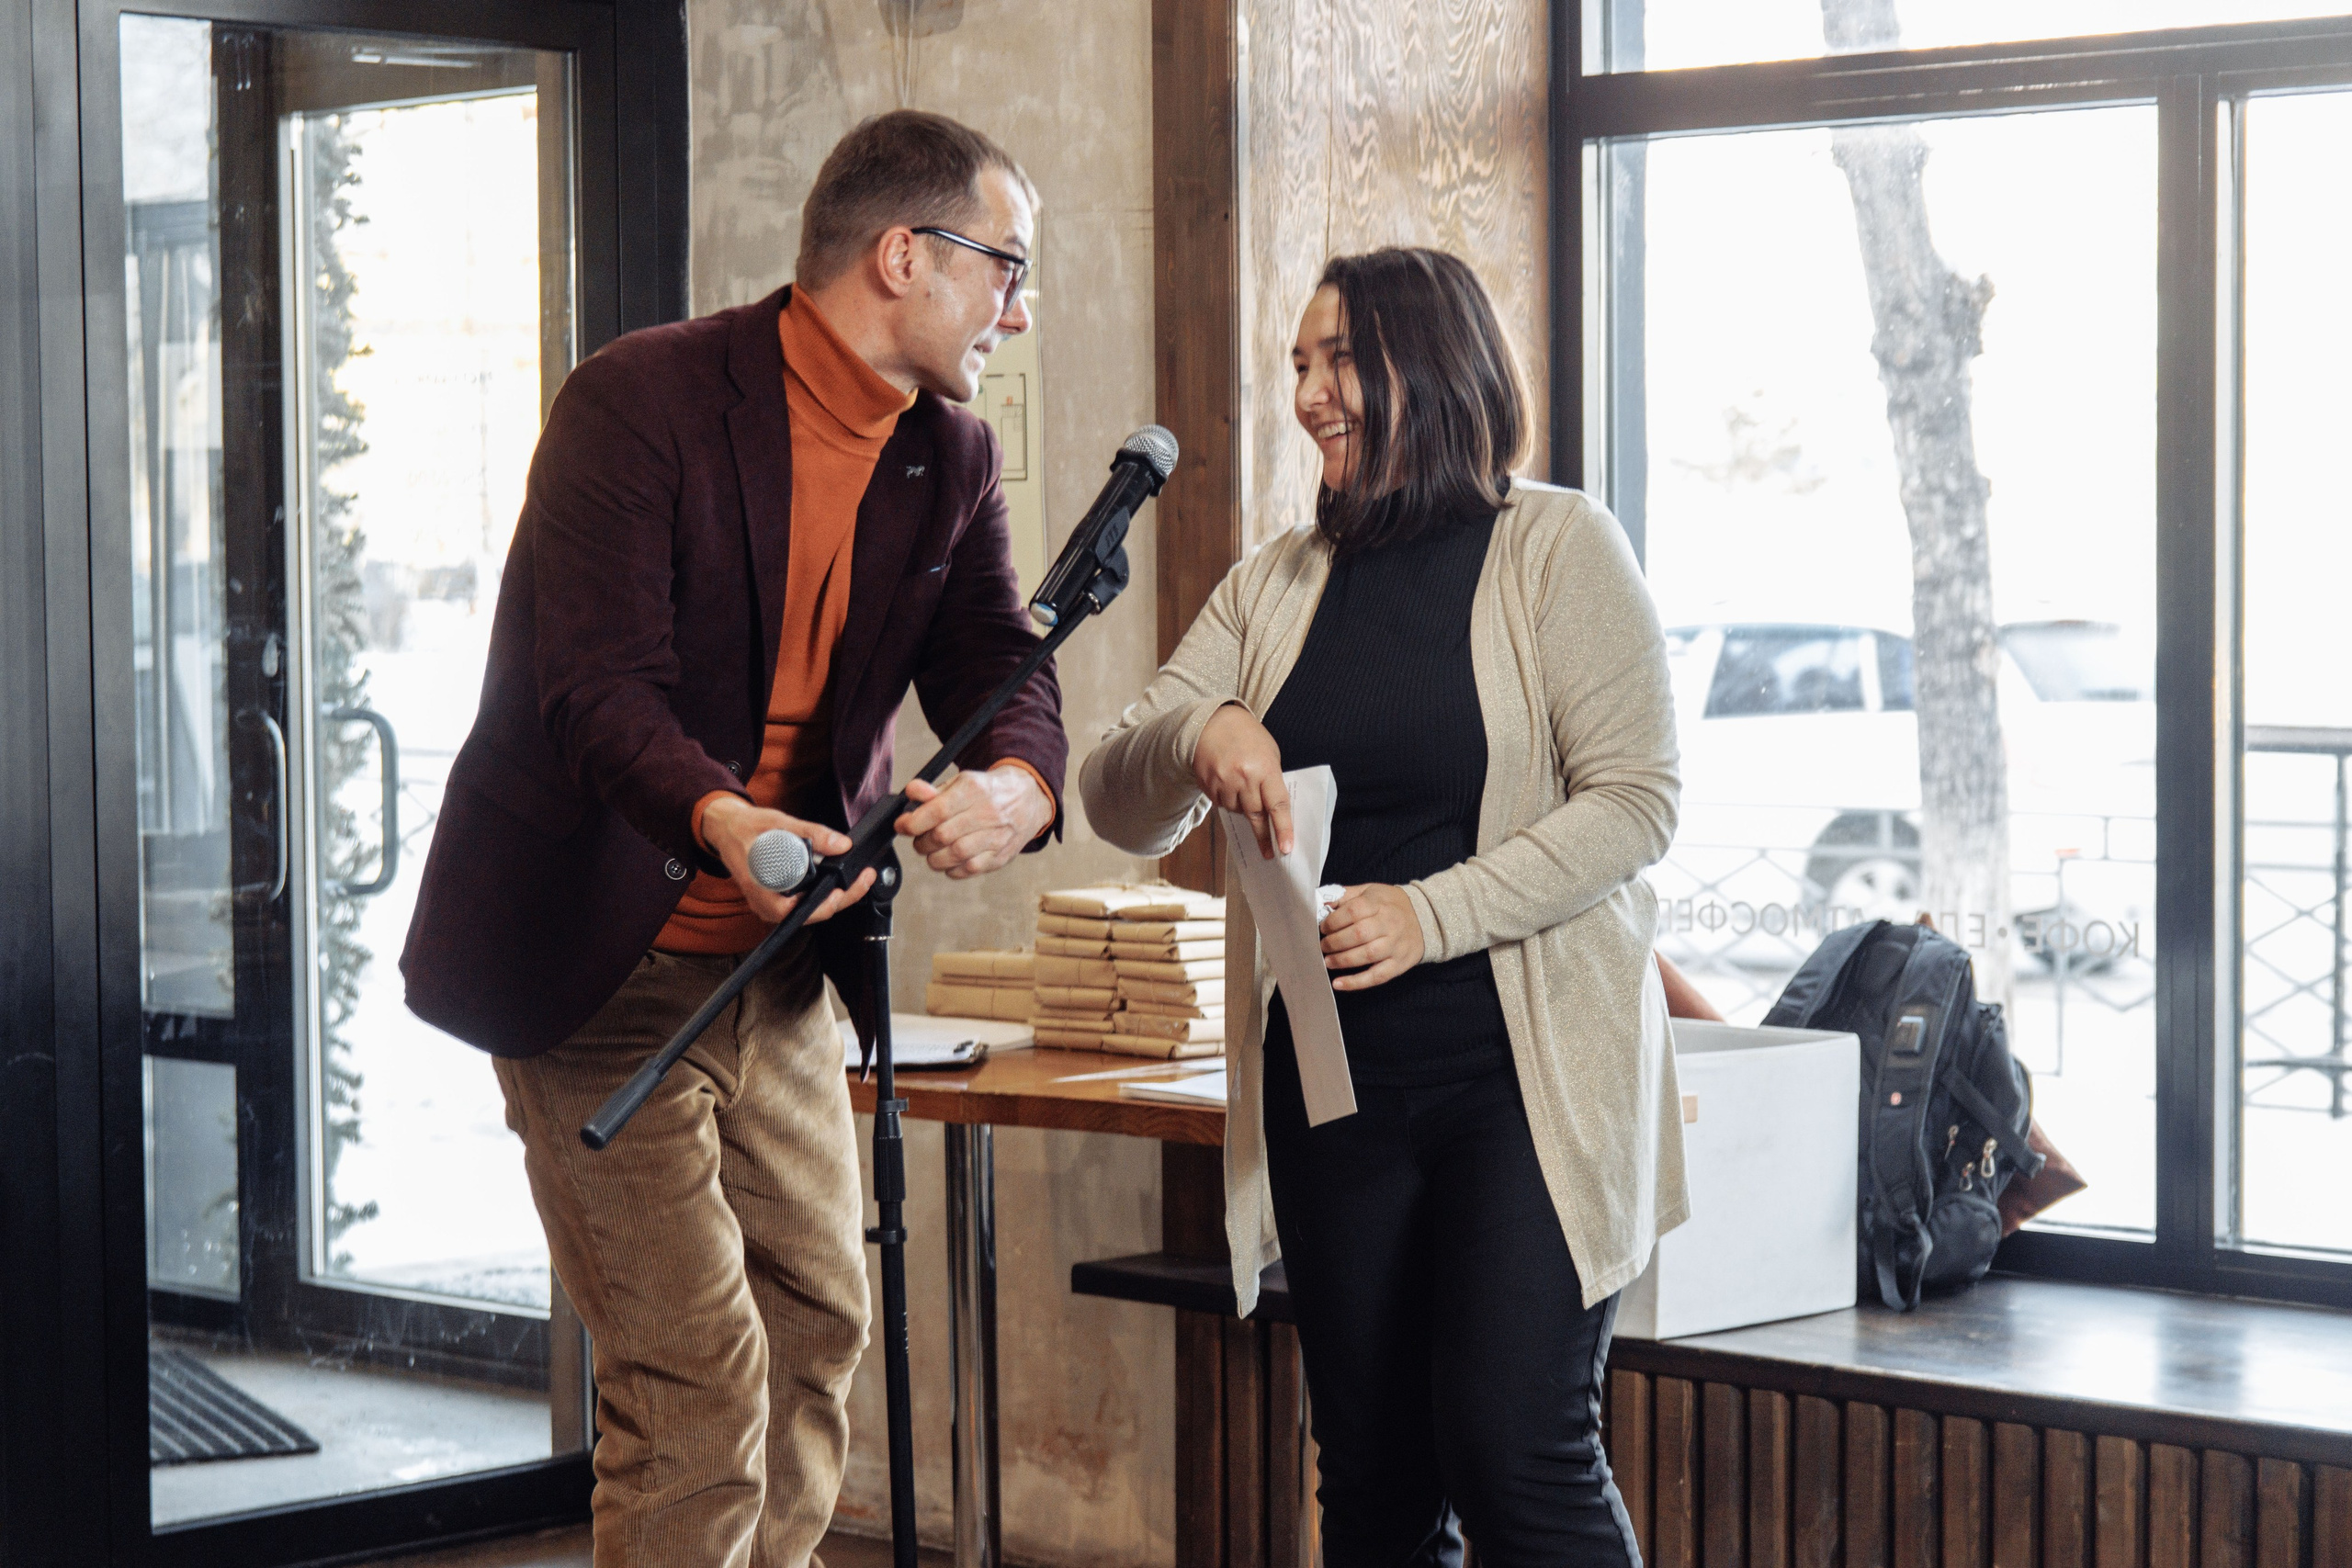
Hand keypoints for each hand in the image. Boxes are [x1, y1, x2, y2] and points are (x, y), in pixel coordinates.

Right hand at [700, 794, 877, 924]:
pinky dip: (824, 889)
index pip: (797, 912)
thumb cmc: (746, 828)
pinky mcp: (780, 895)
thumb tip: (841, 845)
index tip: (844, 891)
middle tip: (863, 879)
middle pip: (810, 912)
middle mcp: (767, 903)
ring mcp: (773, 902)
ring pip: (810, 907)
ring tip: (858, 879)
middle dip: (841, 898)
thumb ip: (810, 834)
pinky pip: (805, 899)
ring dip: (835, 895)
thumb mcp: (778, 823)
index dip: (824, 905)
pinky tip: (839, 877)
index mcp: (760, 890)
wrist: (727, 827)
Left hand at [894, 764, 1053, 877]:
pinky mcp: (1000, 856)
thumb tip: (911, 792)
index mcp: (974, 790)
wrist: (1028, 799)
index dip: (913, 822)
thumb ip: (934, 791)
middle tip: (919, 838)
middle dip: (921, 841)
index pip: (937, 811)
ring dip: (933, 857)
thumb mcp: (962, 782)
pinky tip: (949, 859)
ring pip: (954, 856)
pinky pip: (968, 870)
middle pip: (942, 835)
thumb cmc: (988, 791)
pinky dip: (951, 869)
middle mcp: (988, 813)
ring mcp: (997, 837)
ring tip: (932, 850)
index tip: (903, 825)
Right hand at [1192, 703, 1291, 858]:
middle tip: (1269, 853)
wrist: (1211, 722)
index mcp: (1265, 768)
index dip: (1283, 829)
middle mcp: (1244, 777)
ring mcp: (1223, 782)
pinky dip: (1228, 800)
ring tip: (1243, 788)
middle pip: (1256, 815)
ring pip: (1237, 811)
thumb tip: (1274, 810)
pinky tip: (1228, 783)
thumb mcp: (1269, 753)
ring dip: (1243, 808)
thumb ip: (1272, 779)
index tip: (1286, 848)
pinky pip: (1221, 804)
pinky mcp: (1208, 785)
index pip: (1277, 805)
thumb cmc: (1247, 737)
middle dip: (1263, 836)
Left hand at [1321, 883, 1424, 990]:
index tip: (1323, 927)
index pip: (1354, 911)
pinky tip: (1339, 984)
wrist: (1425, 918)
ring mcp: (1395, 945)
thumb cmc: (1390, 904)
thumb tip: (1321, 901)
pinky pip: (1377, 976)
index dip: (1334, 921)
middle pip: (1359, 934)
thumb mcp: (1370, 891)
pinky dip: (1356, 982)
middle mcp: (1389, 924)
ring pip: (1367, 955)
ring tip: (1327, 961)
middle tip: (1323, 945)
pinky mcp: (1398, 964)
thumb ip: (1346, 896)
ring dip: (1342, 961)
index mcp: (1379, 903)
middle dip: (1335, 942)